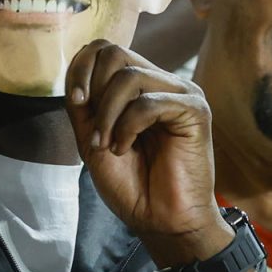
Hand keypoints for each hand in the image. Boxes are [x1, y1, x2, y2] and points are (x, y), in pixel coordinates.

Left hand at [65, 40, 231, 264]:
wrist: (160, 222)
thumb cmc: (131, 185)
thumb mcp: (93, 138)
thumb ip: (84, 103)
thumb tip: (76, 65)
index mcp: (140, 87)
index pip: (105, 49)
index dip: (81, 68)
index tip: (76, 103)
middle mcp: (161, 83)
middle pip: (115, 52)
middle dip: (94, 93)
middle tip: (95, 134)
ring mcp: (181, 94)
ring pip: (129, 76)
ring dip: (107, 115)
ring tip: (109, 146)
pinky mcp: (195, 110)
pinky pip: (149, 103)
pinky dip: (128, 128)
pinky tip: (126, 149)